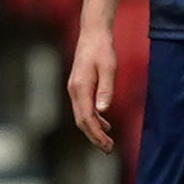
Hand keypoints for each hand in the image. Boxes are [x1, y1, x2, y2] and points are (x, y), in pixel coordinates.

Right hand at [67, 28, 118, 153]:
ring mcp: (74, 89)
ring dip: (94, 130)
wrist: (93, 34)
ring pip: (82, 116)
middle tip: (108, 150)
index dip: (96, 134)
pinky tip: (105, 124)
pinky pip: (84, 108)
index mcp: (80, 88)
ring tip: (107, 142)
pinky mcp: (79, 87)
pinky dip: (93, 119)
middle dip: (94, 137)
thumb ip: (106, 89)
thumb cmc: (102, 49)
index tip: (107, 145)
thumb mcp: (109, 68)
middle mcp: (74, 91)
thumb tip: (103, 111)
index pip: (86, 118)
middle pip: (82, 121)